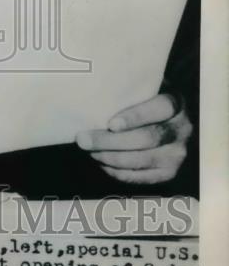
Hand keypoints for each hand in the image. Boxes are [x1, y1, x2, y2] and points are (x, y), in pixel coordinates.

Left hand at [76, 93, 191, 184]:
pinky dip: (118, 171)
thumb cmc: (144, 100)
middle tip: (83, 139)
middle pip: (146, 138)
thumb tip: (93, 94)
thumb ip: (127, 90)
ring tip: (89, 150)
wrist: (164, 121)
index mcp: (175, 104)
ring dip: (110, 157)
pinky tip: (101, 162)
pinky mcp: (168, 172)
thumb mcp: (142, 88)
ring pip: (142, 160)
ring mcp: (176, 153)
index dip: (136, 117)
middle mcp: (181, 129)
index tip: (111, 124)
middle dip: (111, 141)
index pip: (159, 109)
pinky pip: (141, 177)